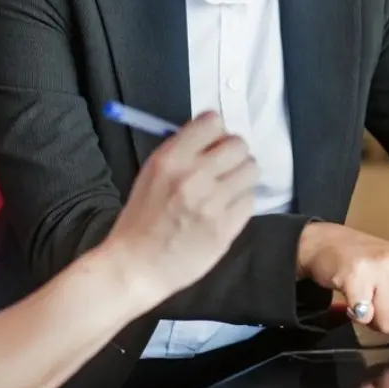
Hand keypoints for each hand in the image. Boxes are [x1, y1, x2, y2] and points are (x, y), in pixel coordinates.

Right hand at [102, 112, 256, 308]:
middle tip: (224, 167)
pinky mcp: (226, 227)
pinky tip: (225, 210)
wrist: (137, 265)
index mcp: (171, 158)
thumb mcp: (151, 172)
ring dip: (241, 177)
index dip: (216, 132)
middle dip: (233, 153)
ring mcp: (213, 202)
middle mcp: (195, 175)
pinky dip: (240, 203)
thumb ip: (181, 151)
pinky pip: (250, 201)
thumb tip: (213, 137)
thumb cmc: (141, 217)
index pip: (213, 122)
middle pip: (238, 145)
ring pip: (250, 170)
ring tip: (227, 189)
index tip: (212, 143)